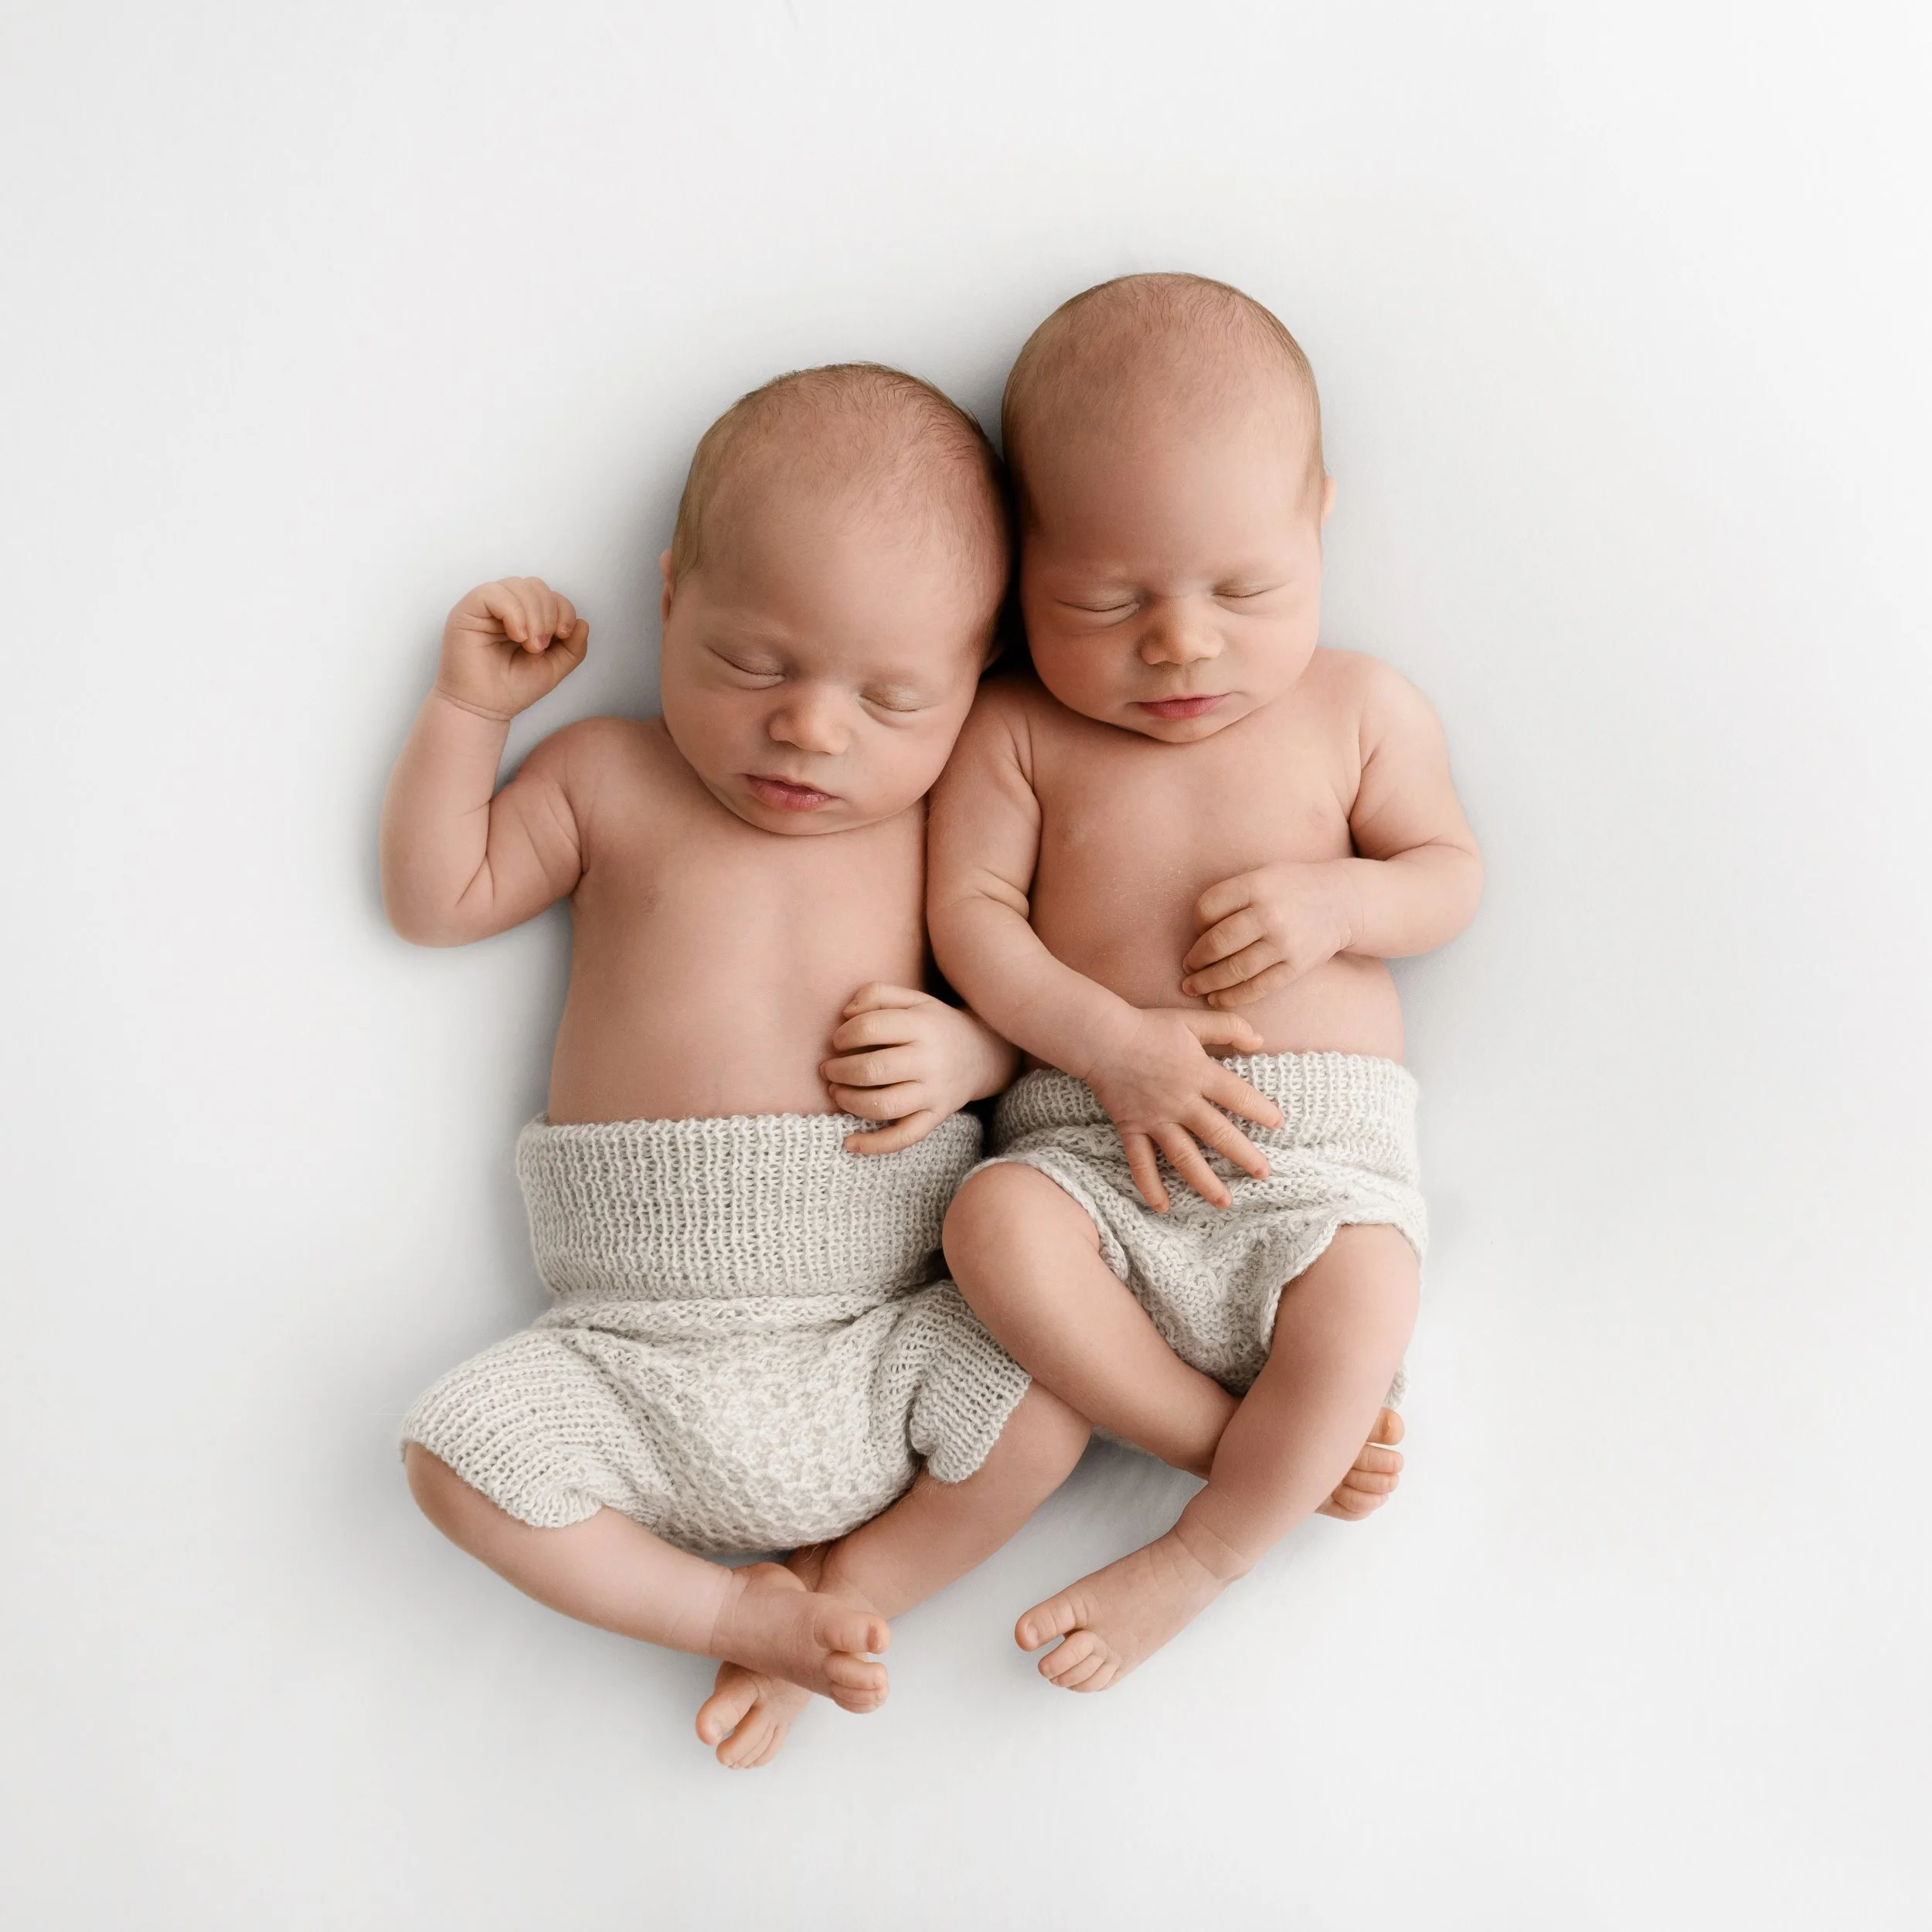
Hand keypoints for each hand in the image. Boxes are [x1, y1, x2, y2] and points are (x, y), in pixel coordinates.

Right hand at [435, 578, 589, 722]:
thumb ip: (573, 647)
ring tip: (530, 644)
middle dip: (549, 613)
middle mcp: (505, 607)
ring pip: (518, 585)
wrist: (485, 709)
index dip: (563, 610)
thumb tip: (583, 623)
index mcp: (525, 616)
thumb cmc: (513, 688)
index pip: (550, 595)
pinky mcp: (468, 610)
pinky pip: (494, 593)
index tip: (563, 636)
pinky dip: (513, 613)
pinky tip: (517, 636)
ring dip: (533, 615)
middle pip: (535, 585)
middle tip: (542, 646)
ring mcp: (486, 607)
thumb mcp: (554, 667)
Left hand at [822, 984, 1012, 1154]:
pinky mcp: (935, 1117)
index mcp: (921, 1025)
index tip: (838, 1041)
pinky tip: (850, 1143)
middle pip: (873, 1069)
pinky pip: (904, 1136)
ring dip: (849, 1101)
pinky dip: (874, 1144)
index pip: (870, 1028)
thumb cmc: (935, 1025)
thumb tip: (845, 1013)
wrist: (981, 1054)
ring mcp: (934, 1092)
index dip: (844, 1035)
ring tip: (836, 1092)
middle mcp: (929, 1060)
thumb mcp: (912, 999)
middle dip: (840, 1071)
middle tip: (828, 1070)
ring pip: (884, 1105)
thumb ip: (877, 994)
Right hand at [1083, 1008, 1282, 1211]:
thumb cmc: (1149, 1027)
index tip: (1277, 1124)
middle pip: (1218, 1135)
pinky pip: (1141, 1162)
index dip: (1261, 1110)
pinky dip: (1150, 1185)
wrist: (1102, 1038)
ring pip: (1184, 1157)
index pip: (1238, 1097)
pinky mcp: (1132, 1128)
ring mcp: (1155, 1119)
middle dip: (1244, 1156)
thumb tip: (1260, 1041)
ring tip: (1224, 1202)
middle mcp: (1180, 1102)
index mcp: (1198, 1074)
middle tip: (1263, 1174)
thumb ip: (1229, 1027)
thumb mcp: (1192, 1020)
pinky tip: (1163, 1206)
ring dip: (1205, 1182)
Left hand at [1180, 861, 1351, 1008]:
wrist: (1342, 901)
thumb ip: (1231, 895)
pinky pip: (1257, 988)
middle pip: (1216, 943)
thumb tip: (1196, 932)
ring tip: (1193, 987)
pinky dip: (1233, 997)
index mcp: (1255, 885)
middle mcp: (1269, 914)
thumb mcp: (1261, 875)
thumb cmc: (1292, 887)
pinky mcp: (1296, 966)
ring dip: (1207, 983)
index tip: (1196, 932)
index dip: (1195, 924)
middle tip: (1187, 967)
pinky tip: (1217, 998)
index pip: (1207, 908)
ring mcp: (1284, 943)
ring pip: (1234, 970)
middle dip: (1196, 960)